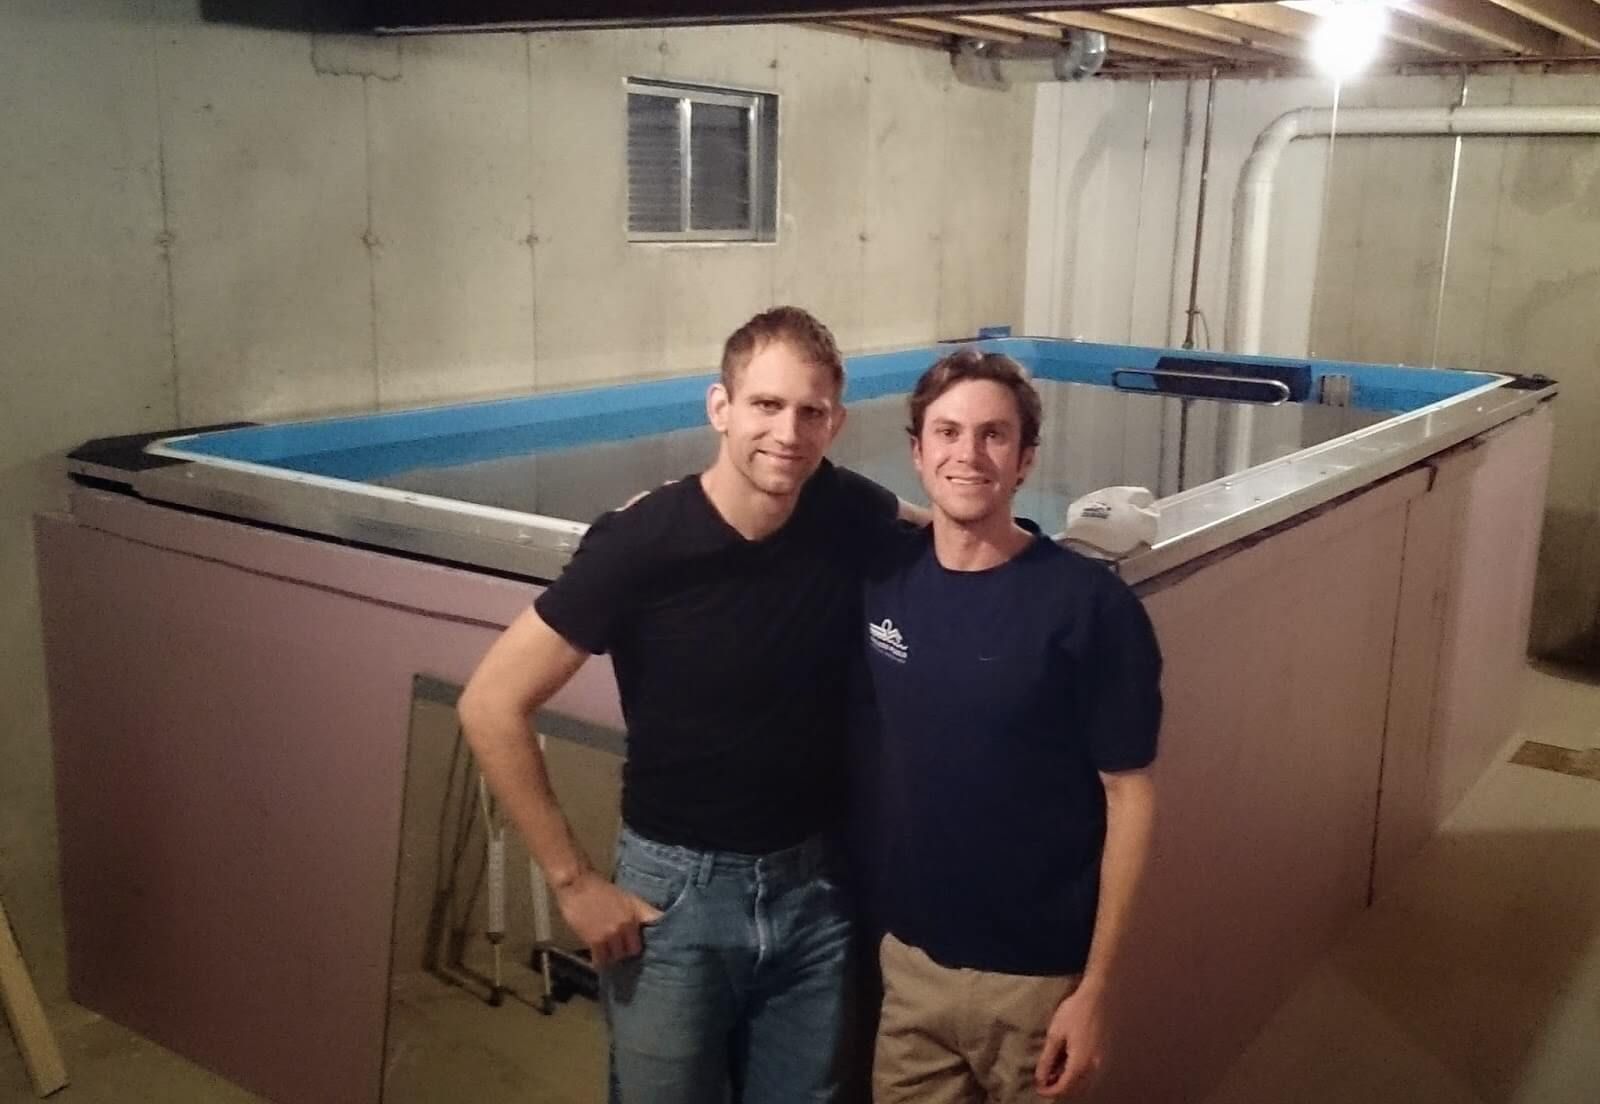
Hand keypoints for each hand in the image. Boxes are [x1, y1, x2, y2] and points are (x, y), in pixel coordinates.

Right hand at [553, 871, 662, 967]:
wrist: (577, 884)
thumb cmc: (601, 889)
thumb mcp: (627, 897)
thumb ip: (642, 912)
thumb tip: (655, 923)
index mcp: (636, 913)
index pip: (651, 934)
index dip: (649, 942)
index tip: (649, 946)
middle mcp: (626, 926)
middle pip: (633, 950)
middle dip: (628, 950)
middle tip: (622, 949)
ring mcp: (610, 934)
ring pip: (618, 957)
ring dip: (613, 956)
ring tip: (609, 953)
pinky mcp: (595, 941)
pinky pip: (601, 960)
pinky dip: (600, 961)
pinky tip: (599, 959)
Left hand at [1034, 980, 1105, 1098]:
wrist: (1097, 996)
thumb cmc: (1074, 1012)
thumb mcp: (1055, 1035)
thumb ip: (1047, 1060)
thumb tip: (1040, 1079)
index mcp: (1080, 1064)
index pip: (1063, 1088)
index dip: (1049, 1091)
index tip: (1037, 1088)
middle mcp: (1094, 1067)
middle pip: (1075, 1089)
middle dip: (1058, 1089)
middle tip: (1043, 1081)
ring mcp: (1101, 1062)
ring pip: (1084, 1083)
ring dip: (1068, 1083)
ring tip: (1052, 1073)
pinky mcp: (1104, 1055)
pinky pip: (1090, 1074)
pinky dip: (1077, 1075)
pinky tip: (1067, 1064)